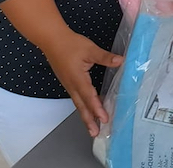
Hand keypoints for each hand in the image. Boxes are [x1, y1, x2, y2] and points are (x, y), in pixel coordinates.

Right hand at [0, 0, 123, 136]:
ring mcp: (68, 84)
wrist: (52, 40)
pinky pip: (76, 97)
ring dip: (85, 115)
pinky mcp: (68, 81)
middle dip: (89, 120)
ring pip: (78, 103)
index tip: (104, 119)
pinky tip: (87, 108)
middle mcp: (72, 85)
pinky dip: (83, 106)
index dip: (97, 108)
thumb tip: (121, 61)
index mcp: (78, 79)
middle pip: (81, 106)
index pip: (89, 96)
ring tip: (92, 127)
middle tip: (95, 133)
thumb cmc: (71, 44)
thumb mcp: (90, 49)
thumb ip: (105, 57)